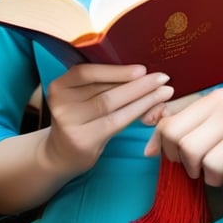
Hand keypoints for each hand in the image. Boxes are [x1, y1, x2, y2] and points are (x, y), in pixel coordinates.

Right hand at [42, 63, 173, 176]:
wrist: (60, 154)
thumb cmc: (78, 118)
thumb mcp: (80, 97)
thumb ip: (100, 84)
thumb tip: (139, 71)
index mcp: (58, 86)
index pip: (87, 73)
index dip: (116, 71)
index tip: (142, 69)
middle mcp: (61, 104)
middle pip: (104, 91)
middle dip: (138, 84)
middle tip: (163, 78)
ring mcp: (70, 124)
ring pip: (112, 106)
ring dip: (143, 98)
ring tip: (164, 92)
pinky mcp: (83, 141)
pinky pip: (116, 123)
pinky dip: (136, 113)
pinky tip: (153, 108)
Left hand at [143, 86, 222, 196]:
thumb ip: (197, 120)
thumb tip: (153, 147)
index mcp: (218, 99)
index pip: (171, 125)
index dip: (163, 146)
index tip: (168, 158)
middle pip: (185, 148)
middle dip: (187, 166)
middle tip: (199, 169)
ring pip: (208, 167)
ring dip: (211, 179)